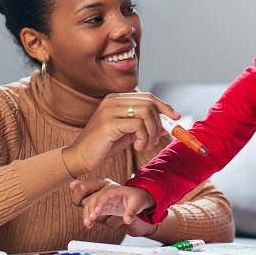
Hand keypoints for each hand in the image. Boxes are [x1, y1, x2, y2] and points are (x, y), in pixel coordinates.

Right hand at [62, 92, 179, 176]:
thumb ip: (145, 126)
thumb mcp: (129, 134)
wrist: (80, 158)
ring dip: (151, 131)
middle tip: (154, 140)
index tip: (175, 117)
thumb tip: (167, 124)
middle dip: (158, 122)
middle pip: (149, 103)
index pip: (147, 96)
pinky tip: (137, 147)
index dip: (164, 106)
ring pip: (145, 113)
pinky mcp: (108, 123)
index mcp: (116, 99)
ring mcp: (109, 110)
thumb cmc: (104, 145)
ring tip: (145, 145)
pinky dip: (143, 137)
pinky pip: (138, 125)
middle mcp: (112, 100)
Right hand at [70, 179, 158, 235]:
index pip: (105, 195)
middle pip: (94, 198)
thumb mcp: (138, 203)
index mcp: (116, 190)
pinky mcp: (103, 208)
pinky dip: (89, 217)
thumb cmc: (138, 198)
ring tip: (88, 223)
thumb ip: (132, 211)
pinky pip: (93, 211)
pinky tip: (89, 225)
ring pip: (91, 204)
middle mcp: (107, 194)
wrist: (139, 198)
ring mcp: (104, 201)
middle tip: (91, 219)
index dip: (100, 203)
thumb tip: (127, 220)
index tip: (97, 212)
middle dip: (90, 208)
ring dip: (87, 213)